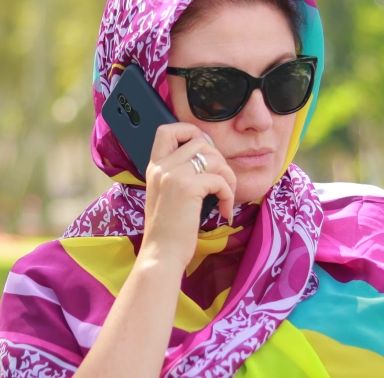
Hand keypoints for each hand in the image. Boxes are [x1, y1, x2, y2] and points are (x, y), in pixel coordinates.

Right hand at [140, 123, 236, 270]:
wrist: (161, 253)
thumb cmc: (168, 230)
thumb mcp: (167, 195)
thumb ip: (179, 174)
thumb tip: (209, 159)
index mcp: (155, 166)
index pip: (167, 130)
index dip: (190, 131)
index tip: (205, 150)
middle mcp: (162, 166)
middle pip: (200, 141)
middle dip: (219, 160)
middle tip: (222, 183)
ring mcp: (173, 175)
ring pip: (214, 158)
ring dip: (228, 178)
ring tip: (226, 197)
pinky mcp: (188, 188)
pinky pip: (219, 180)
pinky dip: (228, 195)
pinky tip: (225, 211)